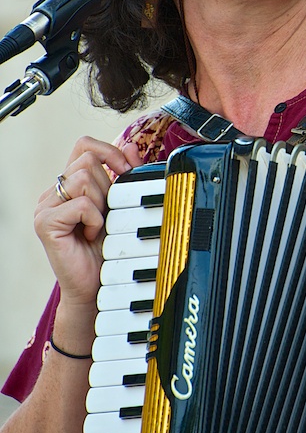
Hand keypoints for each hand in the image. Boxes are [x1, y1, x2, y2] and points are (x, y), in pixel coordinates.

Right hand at [34, 136, 141, 309]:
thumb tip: (132, 146)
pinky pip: (80, 203)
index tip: (126, 171)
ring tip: (98, 225)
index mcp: (68, 185)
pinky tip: (91, 235)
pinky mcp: (46, 223)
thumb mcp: (120, 206)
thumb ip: (125, 176)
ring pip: (83, 178)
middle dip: (107, 187)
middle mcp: (53, 193)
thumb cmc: (106, 250)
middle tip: (106, 214)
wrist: (96, 287)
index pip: (84, 145)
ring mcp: (45, 207)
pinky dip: (94, 219)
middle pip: (87, 161)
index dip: (108, 151)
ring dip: (100, 203)